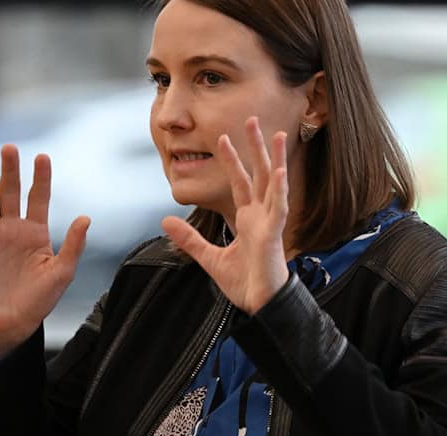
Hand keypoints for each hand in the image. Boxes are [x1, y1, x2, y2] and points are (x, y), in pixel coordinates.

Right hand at [0, 144, 89, 363]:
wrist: (13, 323)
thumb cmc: (40, 300)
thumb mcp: (62, 273)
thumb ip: (74, 245)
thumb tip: (86, 217)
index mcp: (36, 232)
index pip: (38, 198)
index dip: (40, 178)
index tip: (43, 156)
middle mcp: (12, 230)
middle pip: (9, 193)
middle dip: (9, 170)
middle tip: (9, 148)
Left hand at [161, 116, 289, 314]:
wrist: (259, 304)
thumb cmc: (244, 283)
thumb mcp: (208, 257)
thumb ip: (189, 238)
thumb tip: (166, 221)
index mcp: (248, 219)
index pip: (240, 182)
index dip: (233, 159)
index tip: (224, 137)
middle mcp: (261, 216)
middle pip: (259, 174)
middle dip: (256, 147)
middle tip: (252, 119)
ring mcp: (270, 223)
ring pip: (274, 184)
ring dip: (276, 159)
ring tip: (279, 134)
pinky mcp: (275, 235)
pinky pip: (279, 208)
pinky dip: (280, 190)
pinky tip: (280, 171)